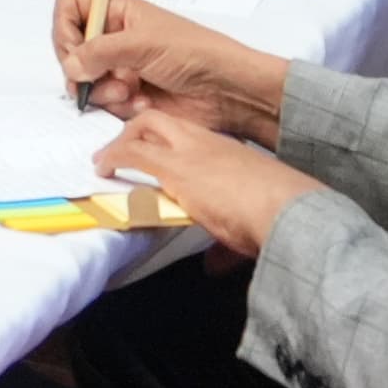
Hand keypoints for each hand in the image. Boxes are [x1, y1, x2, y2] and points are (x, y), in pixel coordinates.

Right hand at [53, 0, 291, 139]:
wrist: (226, 92)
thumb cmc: (195, 53)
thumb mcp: (144, 42)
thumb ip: (101, 50)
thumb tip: (71, 64)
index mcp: (118, 12)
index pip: (72, 8)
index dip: (65, 28)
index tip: (73, 48)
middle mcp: (115, 39)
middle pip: (71, 48)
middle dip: (81, 66)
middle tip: (95, 75)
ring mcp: (119, 69)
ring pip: (84, 80)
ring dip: (102, 89)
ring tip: (128, 90)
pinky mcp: (127, 97)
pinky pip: (103, 103)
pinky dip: (119, 105)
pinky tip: (142, 102)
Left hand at [93, 111, 323, 256]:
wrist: (284, 208)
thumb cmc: (276, 214)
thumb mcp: (247, 221)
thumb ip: (225, 246)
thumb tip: (213, 267)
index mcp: (226, 150)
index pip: (187, 137)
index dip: (166, 144)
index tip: (155, 157)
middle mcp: (206, 141)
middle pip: (162, 120)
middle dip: (137, 131)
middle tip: (123, 151)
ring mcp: (190, 149)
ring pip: (146, 126)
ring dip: (123, 142)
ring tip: (107, 160)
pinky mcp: (174, 166)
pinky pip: (133, 153)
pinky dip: (114, 158)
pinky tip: (103, 167)